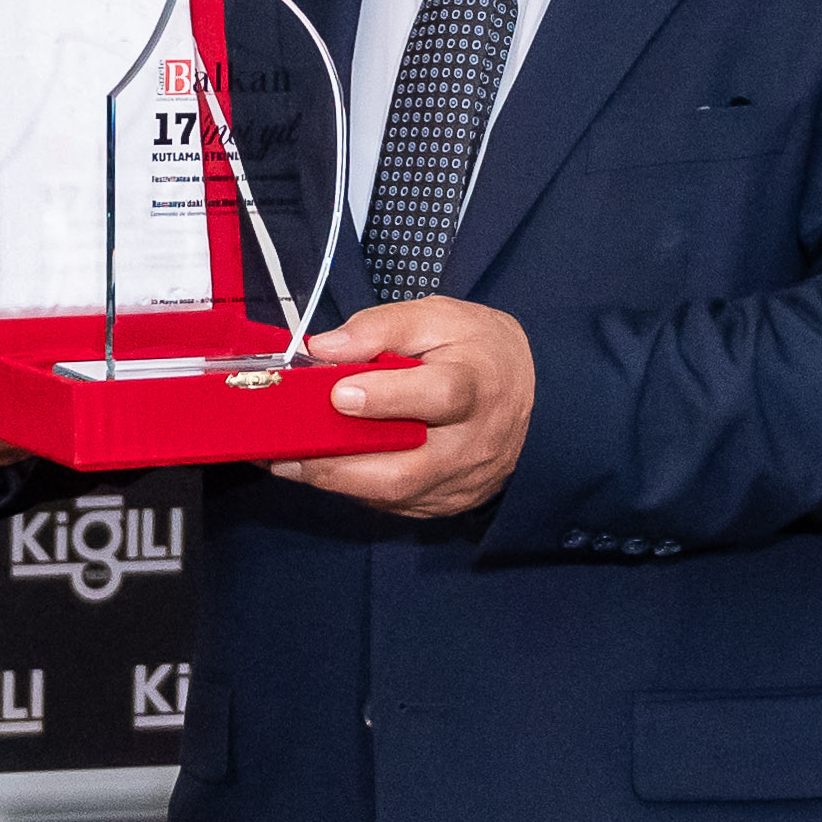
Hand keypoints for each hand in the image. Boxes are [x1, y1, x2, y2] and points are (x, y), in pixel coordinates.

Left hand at [267, 295, 535, 519]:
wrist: (535, 398)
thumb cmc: (478, 351)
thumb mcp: (440, 317)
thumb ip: (382, 327)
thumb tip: (323, 348)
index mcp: (477, 385)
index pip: (438, 397)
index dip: (387, 398)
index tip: (339, 393)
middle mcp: (473, 443)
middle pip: (405, 469)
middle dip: (338, 464)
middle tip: (286, 450)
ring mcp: (460, 481)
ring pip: (393, 495)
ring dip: (334, 481)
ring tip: (288, 460)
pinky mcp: (447, 502)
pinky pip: (394, 505)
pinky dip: (355, 488)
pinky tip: (326, 467)